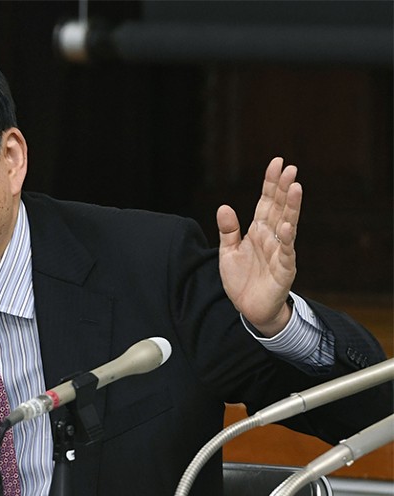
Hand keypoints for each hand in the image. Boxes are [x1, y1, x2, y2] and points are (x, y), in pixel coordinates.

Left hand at [216, 157, 301, 336]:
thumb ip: (228, 230)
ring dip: (292, 207)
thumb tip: (224, 206)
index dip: (271, 183)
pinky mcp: (284, 270)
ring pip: (287, 225)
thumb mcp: (228, 252)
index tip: (277, 163)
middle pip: (280, 208)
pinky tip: (285, 225)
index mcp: (258, 230)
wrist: (248, 308)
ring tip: (295, 187)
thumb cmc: (241, 279)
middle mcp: (271, 237)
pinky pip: (286, 252)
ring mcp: (280, 252)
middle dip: (284, 188)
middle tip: (290, 168)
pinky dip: (286, 240)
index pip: (266, 202)